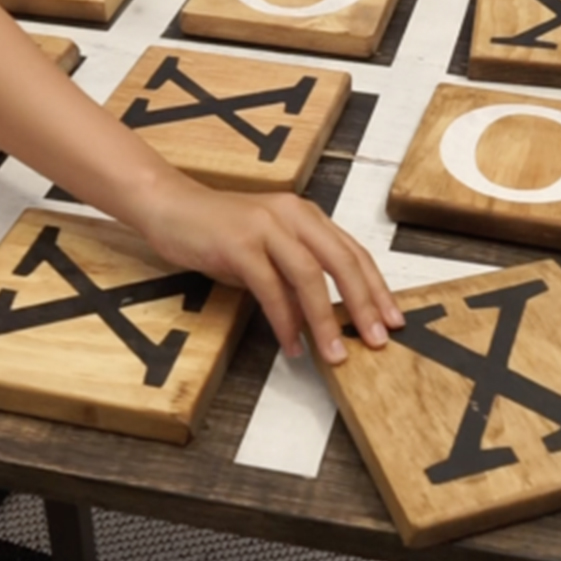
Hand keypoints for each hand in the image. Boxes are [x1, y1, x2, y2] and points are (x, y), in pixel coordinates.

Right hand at [138, 177, 403, 365]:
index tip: (392, 319)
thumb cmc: (217, 230)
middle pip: (341, 261)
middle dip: (364, 304)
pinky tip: (290, 344)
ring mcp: (265, 227)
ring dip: (326, 319)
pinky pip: (270, 287)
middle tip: (377, 340)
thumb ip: (294, 274)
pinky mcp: (238, 243)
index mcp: (304, 215)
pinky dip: (283, 320)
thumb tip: (324, 316)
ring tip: (335, 353)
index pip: (353, 252)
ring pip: (310, 276)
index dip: (376, 287)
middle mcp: (291, 215)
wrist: (169, 206)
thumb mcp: (266, 249)